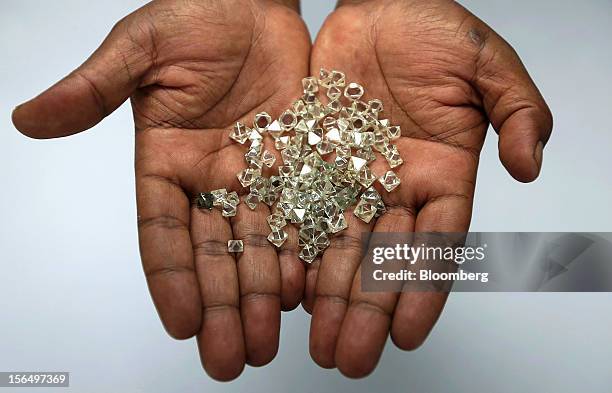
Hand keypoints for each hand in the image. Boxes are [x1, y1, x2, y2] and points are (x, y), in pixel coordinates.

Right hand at [12, 0, 309, 380]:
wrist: (257, 0)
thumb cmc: (198, 14)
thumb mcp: (142, 48)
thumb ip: (96, 87)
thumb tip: (30, 119)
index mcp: (165, 161)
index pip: (162, 232)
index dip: (170, 279)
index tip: (181, 324)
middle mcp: (211, 179)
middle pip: (215, 253)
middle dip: (222, 307)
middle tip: (231, 359)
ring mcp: (257, 175)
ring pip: (260, 246)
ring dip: (264, 296)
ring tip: (270, 343)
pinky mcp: (300, 164)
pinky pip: (304, 216)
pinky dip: (305, 255)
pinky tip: (308, 293)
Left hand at [302, 0, 551, 376]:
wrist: (375, 3)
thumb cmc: (431, 27)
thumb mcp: (486, 62)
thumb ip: (518, 110)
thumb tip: (530, 165)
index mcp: (440, 173)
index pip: (435, 244)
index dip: (422, 291)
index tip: (408, 336)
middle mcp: (393, 186)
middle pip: (380, 260)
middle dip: (367, 311)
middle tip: (350, 360)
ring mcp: (347, 177)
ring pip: (337, 247)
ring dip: (328, 297)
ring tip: (317, 343)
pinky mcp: (306, 161)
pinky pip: (298, 212)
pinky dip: (292, 252)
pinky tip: (285, 291)